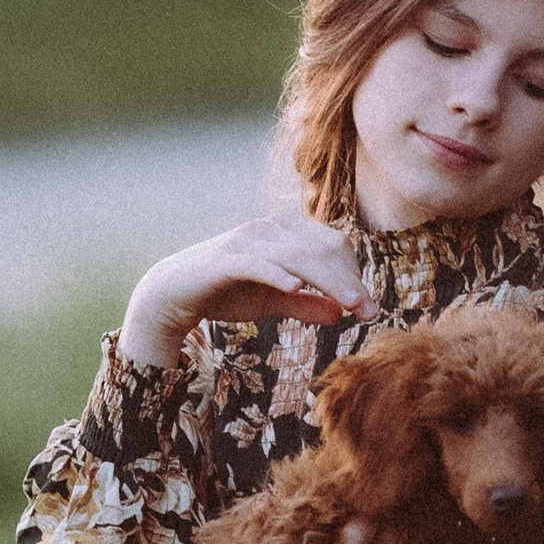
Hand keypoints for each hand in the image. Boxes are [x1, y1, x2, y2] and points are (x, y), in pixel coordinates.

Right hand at [118, 220, 374, 370]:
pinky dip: (277, 273)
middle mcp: (269, 229)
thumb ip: (306, 304)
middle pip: (322, 250)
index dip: (354, 276)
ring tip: (350, 305)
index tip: (369, 309)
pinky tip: (295, 286)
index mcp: (285, 234)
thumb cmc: (225, 292)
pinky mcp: (225, 258)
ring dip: (328, 280)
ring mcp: (247, 240)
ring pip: (297, 257)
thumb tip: (343, 314)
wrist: (173, 293)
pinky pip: (257, 263)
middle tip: (369, 312)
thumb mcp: (273, 302)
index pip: (333, 246)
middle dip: (349, 281)